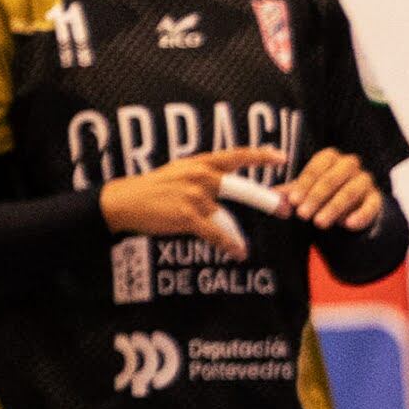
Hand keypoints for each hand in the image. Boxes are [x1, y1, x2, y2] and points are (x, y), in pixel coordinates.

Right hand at [101, 143, 280, 256]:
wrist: (122, 201)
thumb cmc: (151, 189)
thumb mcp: (178, 171)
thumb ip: (203, 174)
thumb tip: (228, 182)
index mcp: (199, 162)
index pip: (235, 155)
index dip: (260, 156)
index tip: (281, 158)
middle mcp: (199, 175)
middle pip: (241, 188)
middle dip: (266, 200)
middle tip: (286, 210)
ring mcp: (194, 195)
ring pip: (225, 217)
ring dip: (235, 235)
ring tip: (244, 247)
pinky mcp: (186, 215)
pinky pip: (215, 232)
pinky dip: (228, 244)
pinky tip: (238, 252)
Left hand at [278, 145, 383, 230]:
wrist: (348, 203)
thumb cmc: (320, 191)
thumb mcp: (304, 190)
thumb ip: (289, 192)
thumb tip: (270, 196)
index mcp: (329, 157)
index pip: (316, 168)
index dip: (304, 185)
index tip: (292, 201)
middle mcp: (349, 165)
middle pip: (333, 178)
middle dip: (316, 197)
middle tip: (302, 214)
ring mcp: (365, 180)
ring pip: (351, 192)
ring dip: (334, 208)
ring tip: (319, 223)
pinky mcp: (376, 198)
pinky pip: (371, 206)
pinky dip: (361, 215)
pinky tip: (348, 225)